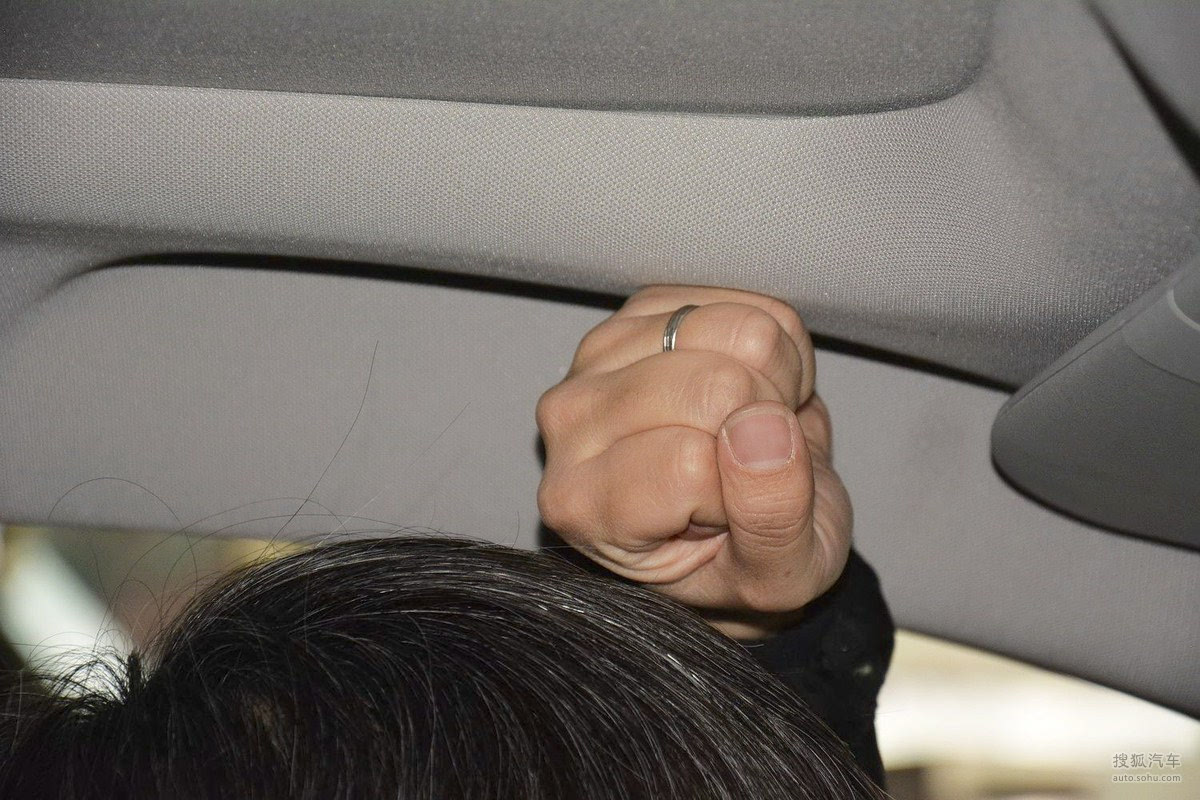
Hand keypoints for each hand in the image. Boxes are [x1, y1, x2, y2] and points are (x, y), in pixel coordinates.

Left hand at [536, 285, 852, 637]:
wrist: (743, 528)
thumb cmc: (744, 562)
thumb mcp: (777, 575)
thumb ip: (771, 517)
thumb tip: (762, 427)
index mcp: (584, 505)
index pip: (688, 463)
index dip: (742, 487)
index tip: (732, 513)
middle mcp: (569, 423)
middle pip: (714, 385)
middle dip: (765, 423)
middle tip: (750, 465)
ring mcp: (600, 355)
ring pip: (736, 331)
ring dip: (773, 382)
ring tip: (751, 429)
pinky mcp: (644, 309)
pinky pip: (752, 304)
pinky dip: (777, 350)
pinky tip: (751, 390)